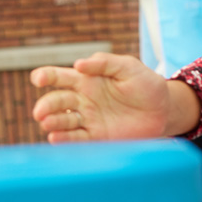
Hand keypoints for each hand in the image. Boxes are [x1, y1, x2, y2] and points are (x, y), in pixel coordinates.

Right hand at [30, 53, 171, 143]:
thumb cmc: (146, 84)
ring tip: (47, 124)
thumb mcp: (129, 66)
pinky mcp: (97, 136)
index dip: (45, 76)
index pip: (59, 76)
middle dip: (46, 106)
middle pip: (57, 101)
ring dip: (53, 122)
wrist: (164, 110)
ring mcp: (89, 118)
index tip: (37, 79)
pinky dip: (65, 138)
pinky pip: (77, 138)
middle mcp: (83, 99)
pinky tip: (55, 138)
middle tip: (40, 112)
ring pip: (63, 120)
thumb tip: (78, 64)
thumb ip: (105, 62)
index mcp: (87, 79)